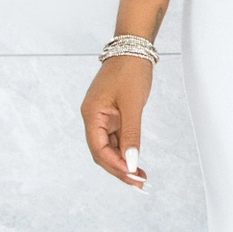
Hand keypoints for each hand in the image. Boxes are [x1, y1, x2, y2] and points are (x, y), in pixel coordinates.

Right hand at [81, 56, 153, 188]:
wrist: (133, 48)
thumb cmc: (131, 72)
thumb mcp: (133, 105)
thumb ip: (131, 135)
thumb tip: (132, 162)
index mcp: (91, 115)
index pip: (98, 149)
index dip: (115, 166)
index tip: (133, 176)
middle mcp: (93, 118)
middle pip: (102, 153)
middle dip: (119, 169)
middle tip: (139, 183)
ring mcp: (102, 117)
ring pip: (109, 148)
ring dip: (124, 163)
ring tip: (141, 177)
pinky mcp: (112, 115)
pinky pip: (116, 139)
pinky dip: (126, 151)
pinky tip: (137, 162)